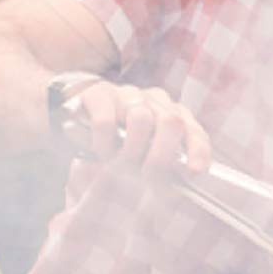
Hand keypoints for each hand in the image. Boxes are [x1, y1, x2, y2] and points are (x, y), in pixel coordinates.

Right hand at [63, 79, 211, 174]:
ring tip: (118, 163)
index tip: (194, 172)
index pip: (194, 131)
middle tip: (146, 176)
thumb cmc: (117, 143)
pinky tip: (99, 151)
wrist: (74, 117)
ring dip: (130, 150)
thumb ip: (166, 166)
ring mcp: (128, 93)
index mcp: (173, 115)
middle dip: (161, 155)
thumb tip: (184, 181)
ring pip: (141, 119)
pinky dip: (103, 143)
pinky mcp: (100, 93)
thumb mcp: (145, 157)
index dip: (198, 151)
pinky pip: (106, 121)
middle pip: (172, 122)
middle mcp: (155, 100)